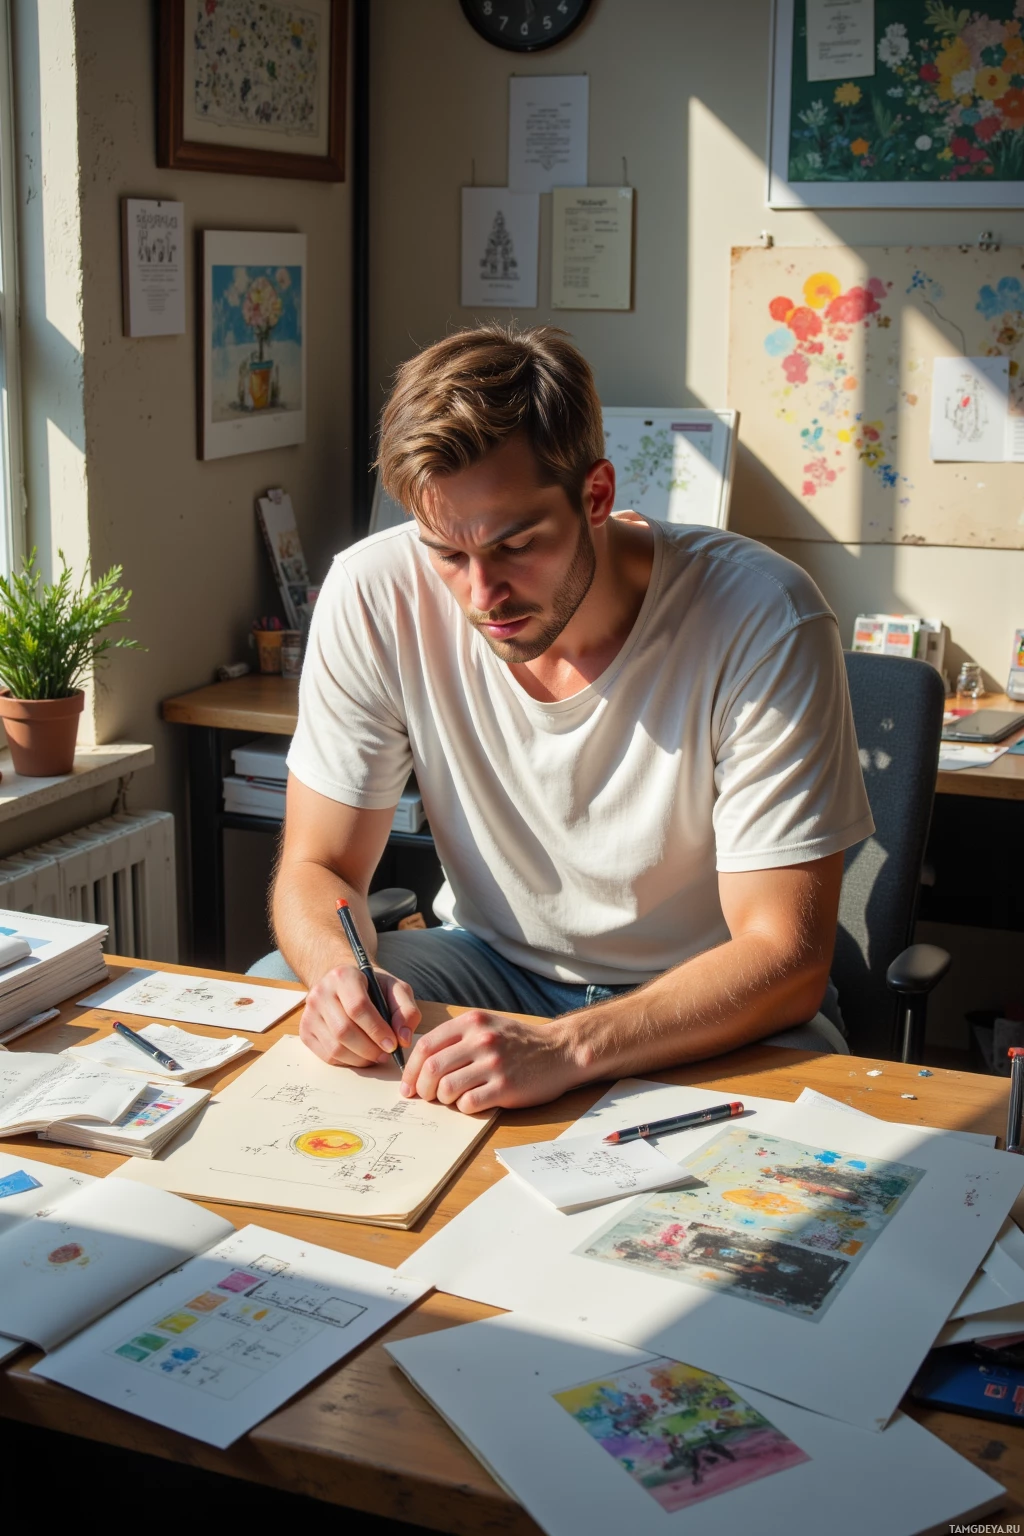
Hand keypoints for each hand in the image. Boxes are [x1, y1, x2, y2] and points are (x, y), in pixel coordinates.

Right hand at [299, 964, 420, 1067]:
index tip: (392, 1044)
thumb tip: (404, 1038)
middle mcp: (320, 992)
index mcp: (343, 976)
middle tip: (386, 1054)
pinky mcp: (305, 1031)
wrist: (343, 984)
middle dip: (369, 1049)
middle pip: (344, 1030)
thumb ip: (406, 1010)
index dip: (377, 1030)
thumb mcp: (395, 989)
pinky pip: (327, 1056)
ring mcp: (309, 1013)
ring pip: (335, 1047)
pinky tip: (361, 1055)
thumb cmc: (372, 987)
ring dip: (360, 1058)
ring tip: (376, 1055)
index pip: (357, 1007)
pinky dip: (348, 1061)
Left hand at [399, 1009, 580, 1113]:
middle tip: (424, 1097)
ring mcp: (494, 1064)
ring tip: (450, 1099)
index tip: (408, 1084)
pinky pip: (469, 1103)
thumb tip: (422, 1062)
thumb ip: (457, 1038)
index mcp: (472, 1022)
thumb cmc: (519, 1042)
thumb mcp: (487, 1026)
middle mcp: (482, 1040)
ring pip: (447, 1088)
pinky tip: (471, 1102)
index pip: (426, 1045)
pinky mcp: (506, 1087)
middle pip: (432, 1069)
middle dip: (422, 1088)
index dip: (411, 1069)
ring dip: (442, 1099)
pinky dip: (463, 1107)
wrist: (559, 1051)